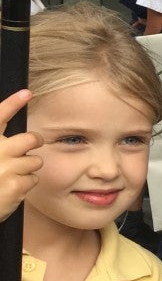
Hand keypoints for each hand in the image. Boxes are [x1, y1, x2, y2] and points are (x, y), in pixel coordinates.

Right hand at [0, 90, 41, 220]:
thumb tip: (9, 140)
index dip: (13, 103)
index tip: (26, 93)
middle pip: (30, 139)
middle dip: (35, 141)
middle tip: (33, 144)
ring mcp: (7, 168)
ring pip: (34, 161)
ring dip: (28, 167)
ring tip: (12, 174)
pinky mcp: (17, 185)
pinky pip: (33, 179)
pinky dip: (25, 184)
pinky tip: (12, 187)